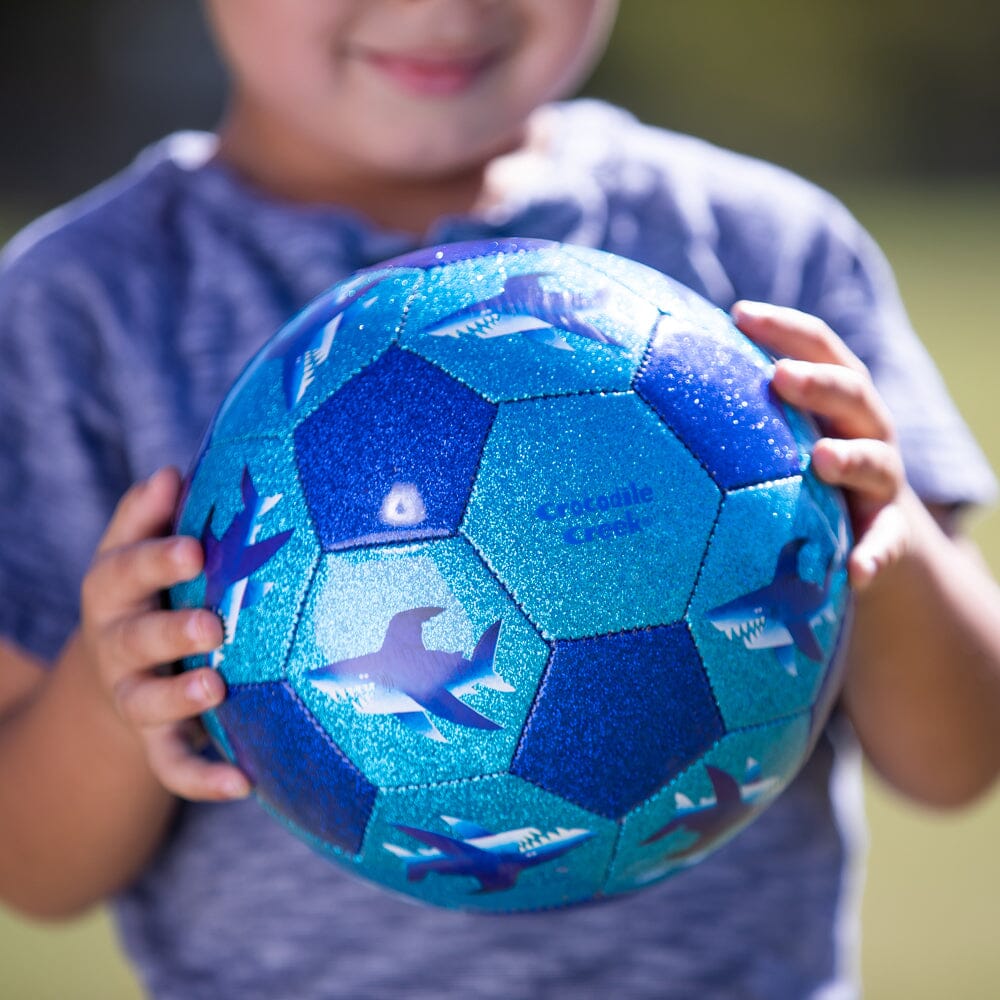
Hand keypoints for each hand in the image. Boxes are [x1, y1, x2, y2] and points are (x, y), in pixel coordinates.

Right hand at [80, 466, 250, 799]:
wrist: (121, 669)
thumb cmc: (150, 591)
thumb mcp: (138, 551)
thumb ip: (150, 516)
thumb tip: (170, 472)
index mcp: (115, 590)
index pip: (124, 570)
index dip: (156, 560)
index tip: (195, 549)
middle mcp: (118, 645)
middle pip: (135, 638)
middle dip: (170, 632)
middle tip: (211, 625)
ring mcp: (135, 695)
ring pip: (148, 703)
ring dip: (180, 698)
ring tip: (216, 689)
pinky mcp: (157, 739)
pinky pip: (174, 765)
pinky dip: (204, 778)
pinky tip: (244, 784)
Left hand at [732, 300, 913, 591]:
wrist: (874, 538)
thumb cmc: (806, 475)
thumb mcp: (781, 439)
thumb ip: (738, 413)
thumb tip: (645, 382)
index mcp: (834, 399)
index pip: (818, 347)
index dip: (783, 328)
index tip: (739, 313)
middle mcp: (865, 430)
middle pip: (852, 394)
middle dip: (819, 383)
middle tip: (781, 376)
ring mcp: (881, 482)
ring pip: (876, 463)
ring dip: (851, 459)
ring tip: (822, 460)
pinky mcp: (891, 534)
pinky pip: (886, 544)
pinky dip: (874, 555)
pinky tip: (856, 571)